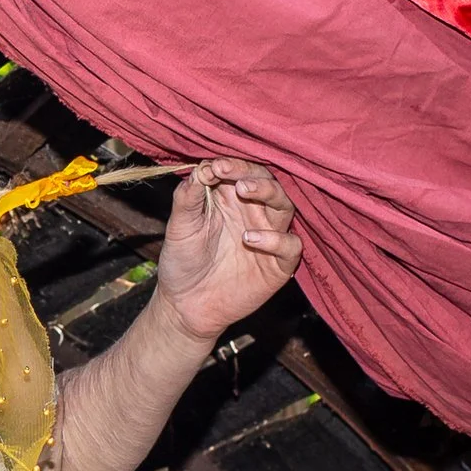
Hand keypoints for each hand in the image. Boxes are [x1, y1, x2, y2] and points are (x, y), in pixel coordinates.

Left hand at [151, 159, 301, 343]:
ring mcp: (269, 237)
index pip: (241, 172)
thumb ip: (188, 198)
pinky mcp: (278, 265)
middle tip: (233, 175)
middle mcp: (254, 213)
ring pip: (285, 207)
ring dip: (268, 194)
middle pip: (268, 183)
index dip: (232, 165)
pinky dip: (276, 240)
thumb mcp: (179, 227)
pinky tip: (250, 238)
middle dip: (252, 174)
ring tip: (244, 191)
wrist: (184, 305)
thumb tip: (200, 168)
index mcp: (231, 199)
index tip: (216, 166)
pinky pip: (291, 246)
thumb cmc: (182, 261)